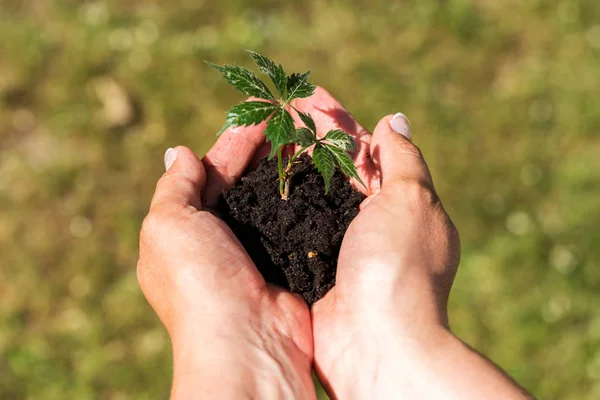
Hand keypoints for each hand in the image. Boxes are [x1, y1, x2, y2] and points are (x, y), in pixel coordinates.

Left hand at [137, 123, 314, 398]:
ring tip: (306, 137)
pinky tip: (319, 174)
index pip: (208, 173)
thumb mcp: (168, 226)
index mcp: (185, 229)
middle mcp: (220, 240)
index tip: (257, 115)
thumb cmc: (198, 282)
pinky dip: (304, 197)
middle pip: (242, 183)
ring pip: (271, 199)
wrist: (246, 342)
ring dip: (285, 169)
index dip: (231, 143)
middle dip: (261, 151)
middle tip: (287, 119)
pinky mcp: (288, 261)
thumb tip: (176, 151)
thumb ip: (173, 186)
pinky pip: (296, 221)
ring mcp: (256, 251)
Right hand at [291, 88, 532, 398]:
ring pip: (313, 193)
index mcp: (400, 202)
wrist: (376, 343)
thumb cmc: (397, 267)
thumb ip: (403, 158)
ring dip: (292, 164)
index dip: (336, 120)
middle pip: (336, 167)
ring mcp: (341, 245)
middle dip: (309, 137)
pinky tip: (258, 182)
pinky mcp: (315, 266)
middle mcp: (371, 222)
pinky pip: (295, 224)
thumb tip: (394, 120)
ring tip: (263, 136)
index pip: (366, 147)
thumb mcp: (412, 200)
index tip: (307, 95)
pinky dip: (281, 201)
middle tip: (277, 109)